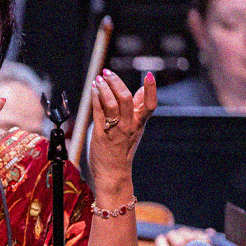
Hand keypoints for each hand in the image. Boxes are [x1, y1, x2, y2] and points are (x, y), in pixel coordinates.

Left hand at [88, 70, 155, 192]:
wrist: (113, 174)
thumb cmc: (122, 150)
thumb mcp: (135, 128)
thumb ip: (138, 109)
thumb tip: (142, 90)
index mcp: (139, 123)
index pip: (150, 105)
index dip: (151, 90)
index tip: (149, 75)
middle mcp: (129, 126)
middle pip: (126, 99)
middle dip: (116, 82)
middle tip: (107, 72)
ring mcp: (115, 130)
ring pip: (111, 104)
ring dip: (103, 88)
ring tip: (98, 79)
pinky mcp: (101, 134)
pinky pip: (98, 112)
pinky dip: (96, 98)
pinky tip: (94, 89)